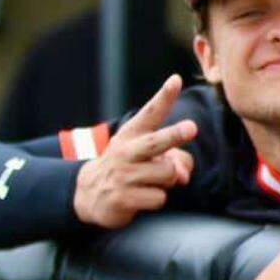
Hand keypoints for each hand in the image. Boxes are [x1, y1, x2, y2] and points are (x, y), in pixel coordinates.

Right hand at [73, 74, 197, 228]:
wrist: (89, 194)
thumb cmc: (129, 168)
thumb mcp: (147, 156)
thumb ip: (175, 159)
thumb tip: (183, 175)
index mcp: (133, 134)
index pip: (150, 112)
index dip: (164, 97)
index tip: (176, 80)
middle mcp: (126, 151)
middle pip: (155, 142)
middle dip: (174, 135)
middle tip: (191, 127)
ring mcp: (122, 175)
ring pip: (168, 173)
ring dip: (169, 180)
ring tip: (151, 181)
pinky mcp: (122, 198)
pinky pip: (159, 197)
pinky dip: (157, 199)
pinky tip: (141, 197)